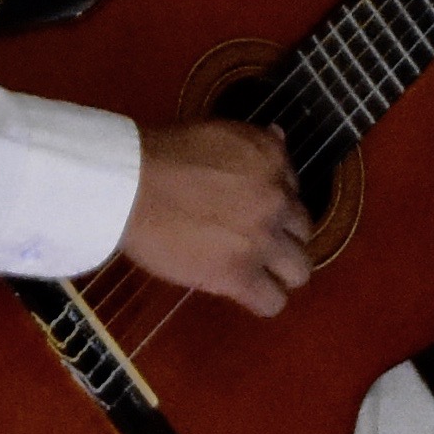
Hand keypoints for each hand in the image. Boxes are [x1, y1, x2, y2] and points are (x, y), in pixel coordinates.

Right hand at [113, 120, 313, 317]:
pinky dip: (262, 300)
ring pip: (299, 272)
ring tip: (257, 273)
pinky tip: (246, 293)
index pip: (294, 189)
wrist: (130, 184)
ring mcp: (261, 240)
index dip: (275, 203)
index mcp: (271, 159)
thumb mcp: (217, 132)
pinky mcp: (239, 274)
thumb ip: (254, 141)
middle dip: (283, 238)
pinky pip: (272, 301)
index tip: (253, 209)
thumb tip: (279, 136)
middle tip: (255, 242)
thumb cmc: (160, 154)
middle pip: (303, 232)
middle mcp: (276, 199)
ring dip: (280, 273)